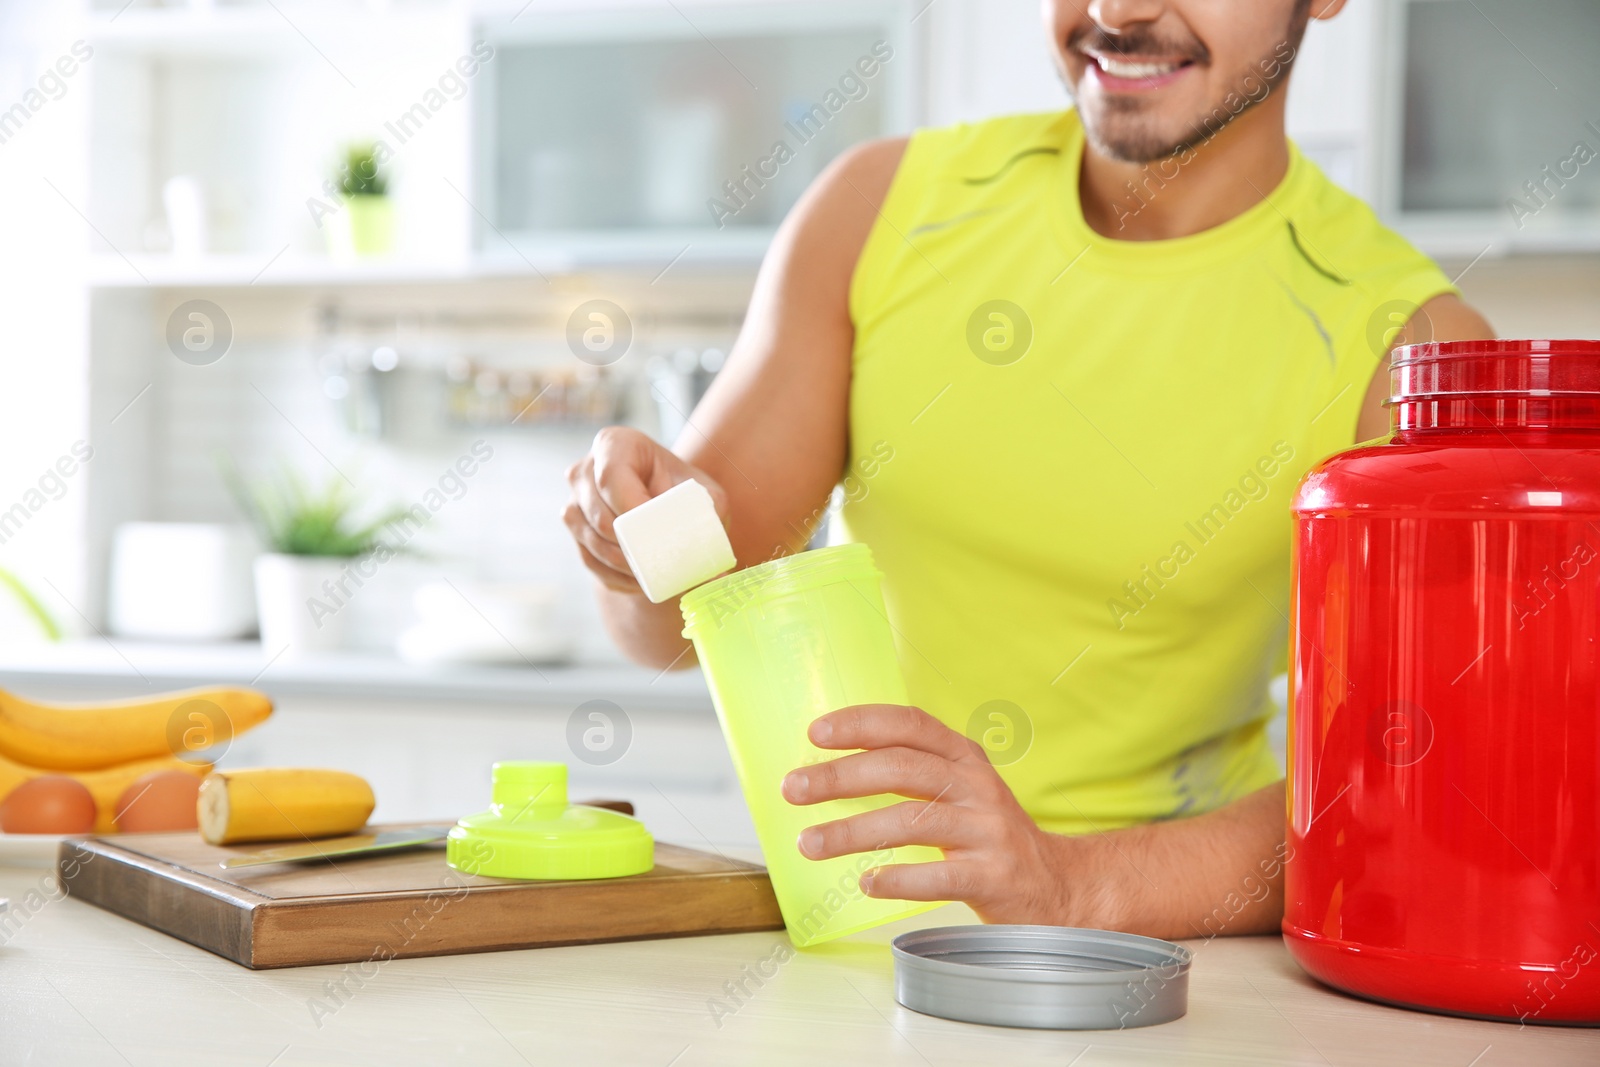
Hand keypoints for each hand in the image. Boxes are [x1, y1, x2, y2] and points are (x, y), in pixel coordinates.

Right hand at [562, 426, 729, 595]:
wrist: (662, 499)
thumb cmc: (681, 489)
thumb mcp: (703, 490)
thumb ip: (714, 511)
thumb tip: (717, 564)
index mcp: (614, 445)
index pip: (611, 477)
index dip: (631, 508)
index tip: (658, 532)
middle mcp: (584, 470)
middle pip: (599, 515)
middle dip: (628, 546)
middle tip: (660, 564)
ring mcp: (574, 501)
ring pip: (591, 541)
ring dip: (620, 564)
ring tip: (653, 577)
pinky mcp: (575, 531)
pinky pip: (589, 558)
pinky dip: (613, 574)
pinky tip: (637, 582)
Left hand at [781, 704, 1110, 925]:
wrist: (1059, 886)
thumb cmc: (989, 836)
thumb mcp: (961, 790)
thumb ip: (914, 773)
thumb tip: (831, 768)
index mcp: (965, 759)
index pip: (911, 726)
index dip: (862, 723)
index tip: (816, 733)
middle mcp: (977, 788)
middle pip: (903, 769)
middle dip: (841, 777)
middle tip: (794, 788)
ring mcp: (987, 832)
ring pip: (912, 821)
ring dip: (853, 831)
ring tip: (809, 843)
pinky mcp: (993, 877)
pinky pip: (939, 876)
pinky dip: (899, 878)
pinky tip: (867, 882)